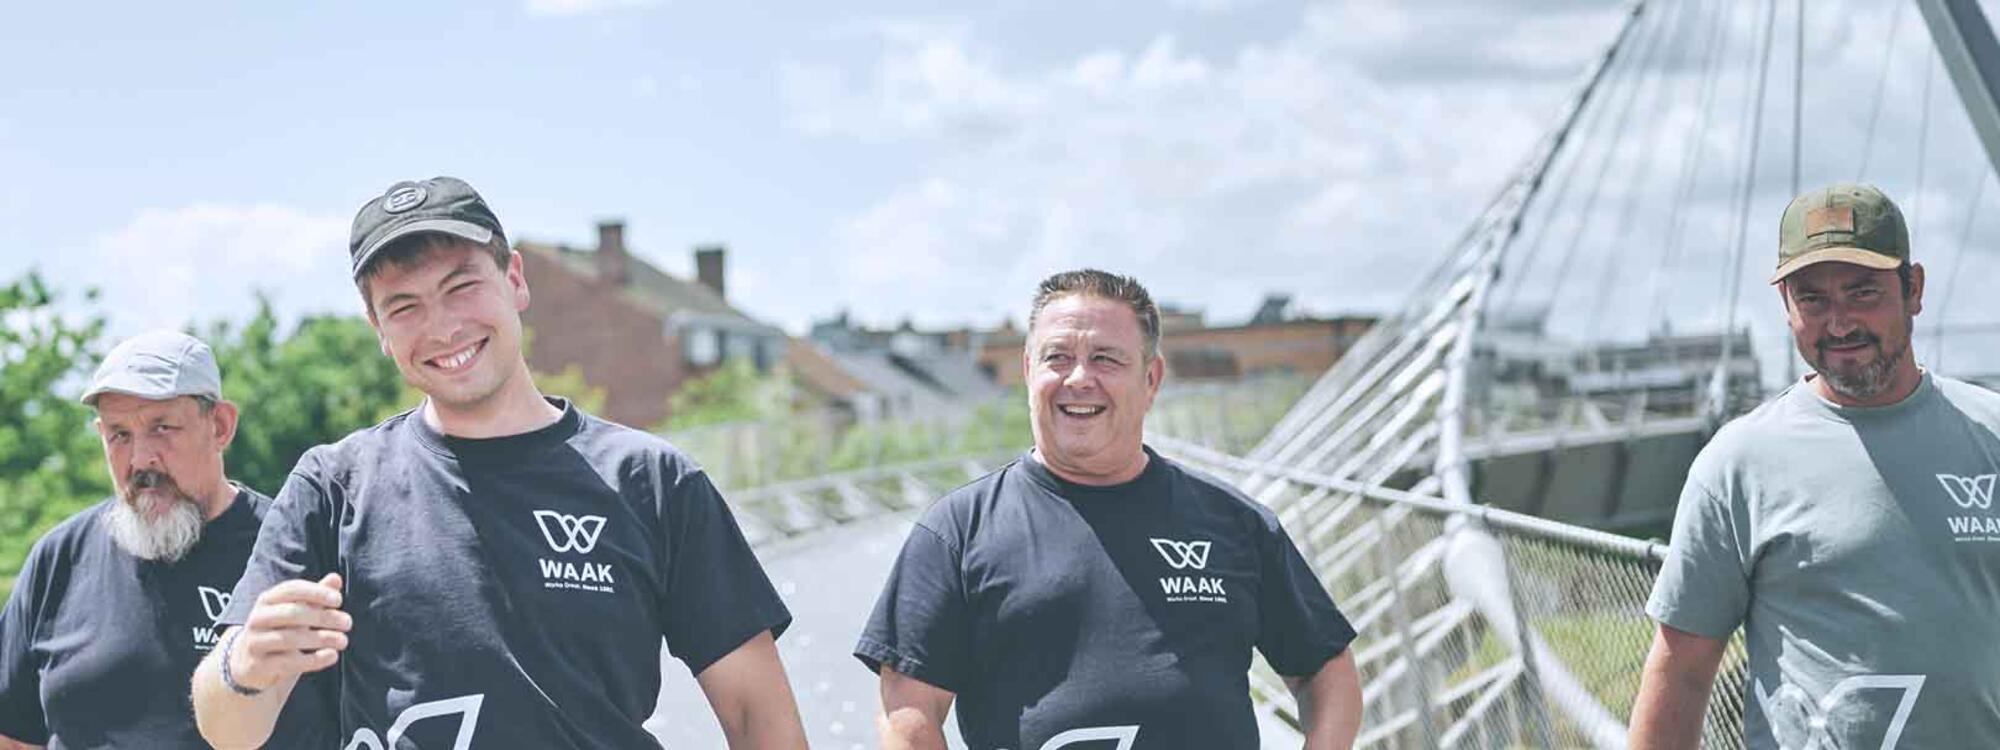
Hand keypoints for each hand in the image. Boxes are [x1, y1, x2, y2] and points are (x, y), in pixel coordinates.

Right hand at [229, 573, 350, 691]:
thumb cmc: (279, 630)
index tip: (338, 601)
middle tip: (348, 623)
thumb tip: (336, 579)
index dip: (316, 592)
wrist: (248, 663)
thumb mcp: (295, 611)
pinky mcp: (258, 665)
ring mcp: (255, 642)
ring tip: (343, 641)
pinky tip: (332, 656)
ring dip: (321, 639)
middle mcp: (258, 618)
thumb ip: (315, 596)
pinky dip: (313, 660)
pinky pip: (288, 662)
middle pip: (292, 613)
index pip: (291, 589)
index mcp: (268, 600)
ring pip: (290, 638)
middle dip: (323, 617)